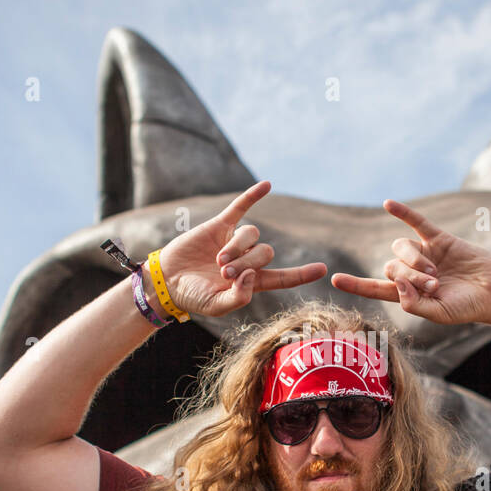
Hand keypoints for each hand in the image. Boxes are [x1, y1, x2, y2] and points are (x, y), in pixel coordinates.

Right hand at [156, 180, 326, 316]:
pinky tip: (267, 184)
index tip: (323, 269)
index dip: (302, 273)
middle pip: (265, 253)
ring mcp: (235, 241)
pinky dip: (253, 196)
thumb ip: (238, 297)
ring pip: (252, 235)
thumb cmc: (193, 297)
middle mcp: (248, 260)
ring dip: (238, 248)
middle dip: (246, 263)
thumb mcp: (217, 306)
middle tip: (223, 273)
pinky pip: (240, 207)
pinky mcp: (220, 226)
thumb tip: (253, 275)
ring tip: (218, 260)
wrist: (167, 280)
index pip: (283, 277)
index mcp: (252, 282)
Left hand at [330, 199, 490, 326]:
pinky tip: (388, 204)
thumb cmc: (467, 308)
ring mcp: (424, 254)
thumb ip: (414, 304)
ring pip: (401, 248)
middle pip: (391, 267)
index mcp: (409, 294)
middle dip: (410, 276)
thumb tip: (398, 285)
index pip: (375, 288)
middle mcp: (412, 273)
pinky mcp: (438, 239)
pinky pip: (416, 223)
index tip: (335, 279)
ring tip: (437, 273)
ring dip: (415, 260)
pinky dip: (403, 213)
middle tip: (435, 285)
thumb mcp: (439, 313)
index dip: (356, 284)